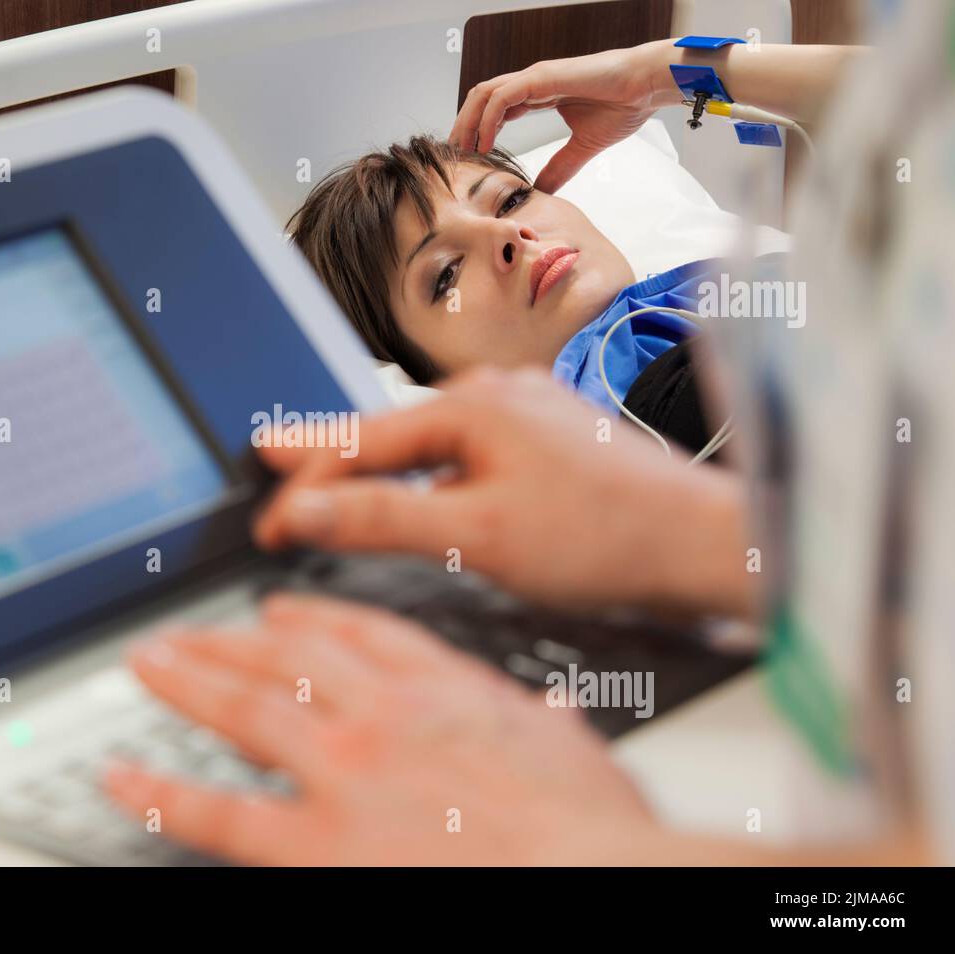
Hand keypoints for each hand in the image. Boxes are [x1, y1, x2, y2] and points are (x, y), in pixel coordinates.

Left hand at [103, 593, 657, 864]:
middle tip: (184, 634)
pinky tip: (120, 777)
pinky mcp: (316, 843)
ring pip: (243, 712)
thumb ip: (545, 727)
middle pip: (287, 659)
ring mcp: (343, 774)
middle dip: (228, 642)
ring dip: (185, 683)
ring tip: (145, 665)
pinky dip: (161, 793)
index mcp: (446, 692)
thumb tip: (552, 713)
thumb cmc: (594, 834)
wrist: (594, 881)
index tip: (278, 613)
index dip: (310, 619)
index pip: (363, 635)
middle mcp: (384, 717)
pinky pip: (219, 813)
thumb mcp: (579, 758)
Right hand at [253, 367, 754, 617]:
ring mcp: (525, 411)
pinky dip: (425, 471)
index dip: (304, 486)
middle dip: (326, 455)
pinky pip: (462, 450)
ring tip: (326, 473)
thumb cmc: (607, 537)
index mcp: (471, 405)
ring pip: (425, 441)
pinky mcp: (545, 439)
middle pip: (387, 431)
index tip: (267, 525)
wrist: (703, 544)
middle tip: (268, 461)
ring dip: (376, 464)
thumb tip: (306, 512)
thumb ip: (383, 519)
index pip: (359, 444)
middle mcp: (495, 393)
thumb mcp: (478, 535)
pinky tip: (417, 483)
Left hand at [451, 40, 673, 192]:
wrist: (646, 87)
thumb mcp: (583, 147)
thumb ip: (560, 167)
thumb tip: (542, 191)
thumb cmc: (623, 106)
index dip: (477, 132)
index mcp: (538, 94)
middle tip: (455, 158)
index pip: (494, 109)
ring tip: (462, 152)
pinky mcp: (542, 77)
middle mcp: (531, 83)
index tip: (468, 160)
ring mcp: (535, 77)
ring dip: (467, 123)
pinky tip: (484, 144)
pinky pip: (501, 97)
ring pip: (484, 94)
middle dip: (463, 127)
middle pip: (481, 99)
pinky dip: (487, 121)